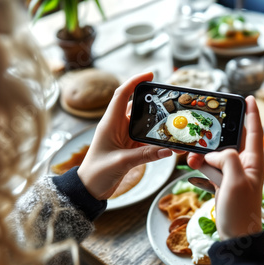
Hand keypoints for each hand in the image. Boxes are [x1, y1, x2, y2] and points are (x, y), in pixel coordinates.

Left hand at [77, 72, 178, 199]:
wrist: (89, 189)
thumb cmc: (96, 173)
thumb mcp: (121, 162)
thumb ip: (145, 156)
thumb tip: (169, 150)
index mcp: (110, 123)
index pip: (122, 94)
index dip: (135, 81)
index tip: (150, 75)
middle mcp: (117, 126)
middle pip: (137, 107)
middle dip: (153, 101)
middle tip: (170, 99)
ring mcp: (124, 137)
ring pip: (144, 123)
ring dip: (157, 122)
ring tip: (174, 118)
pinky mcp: (130, 148)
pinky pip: (146, 139)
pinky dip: (157, 139)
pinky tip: (169, 140)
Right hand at [187, 96, 263, 239]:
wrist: (235, 237)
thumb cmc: (241, 211)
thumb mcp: (236, 181)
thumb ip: (227, 159)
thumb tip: (214, 154)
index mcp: (254, 162)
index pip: (255, 132)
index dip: (252, 114)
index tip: (249, 98)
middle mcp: (245, 166)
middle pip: (230, 142)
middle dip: (215, 137)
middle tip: (202, 130)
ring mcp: (233, 175)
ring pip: (216, 156)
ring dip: (203, 156)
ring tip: (190, 158)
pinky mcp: (222, 184)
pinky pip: (210, 170)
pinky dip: (200, 169)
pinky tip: (190, 171)